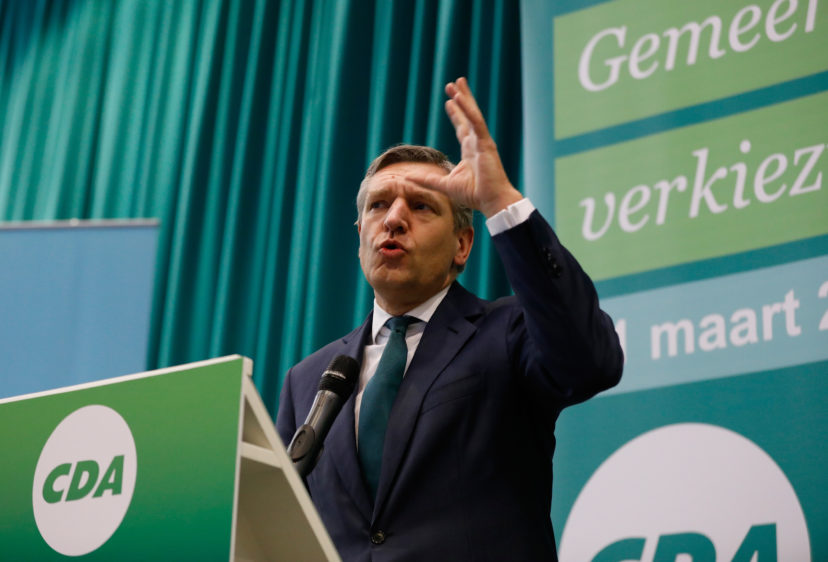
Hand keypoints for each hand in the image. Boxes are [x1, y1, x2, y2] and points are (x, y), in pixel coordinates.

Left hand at [406, 77, 522, 218]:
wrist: (492, 201)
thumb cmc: (474, 194)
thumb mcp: (444, 185)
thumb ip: (427, 179)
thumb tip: (407, 178)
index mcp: (470, 152)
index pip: (462, 128)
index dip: (456, 114)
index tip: (448, 102)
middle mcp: (477, 143)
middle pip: (468, 116)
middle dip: (461, 99)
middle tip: (454, 84)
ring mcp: (483, 142)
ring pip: (472, 114)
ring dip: (464, 98)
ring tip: (457, 82)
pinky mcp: (486, 144)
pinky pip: (477, 123)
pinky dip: (469, 110)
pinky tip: (461, 98)